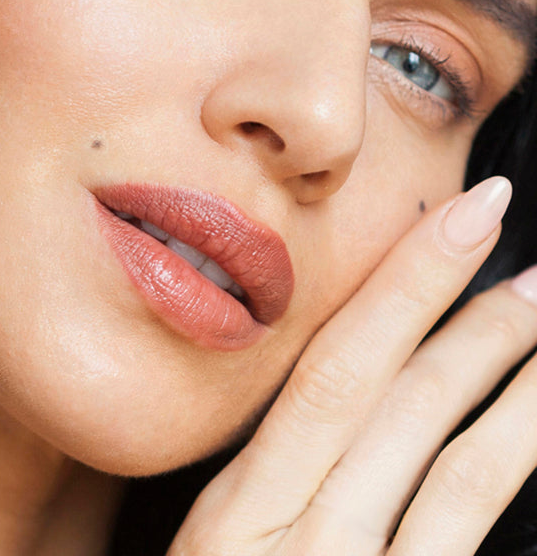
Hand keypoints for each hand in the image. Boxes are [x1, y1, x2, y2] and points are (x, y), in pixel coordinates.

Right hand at [168, 177, 536, 555]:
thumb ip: (262, 486)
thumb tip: (331, 401)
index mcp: (235, 513)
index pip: (326, 373)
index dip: (400, 288)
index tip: (456, 219)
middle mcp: (298, 544)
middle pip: (396, 407)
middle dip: (472, 323)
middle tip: (526, 259)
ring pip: (458, 472)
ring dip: (519, 391)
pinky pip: (467, 529)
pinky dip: (511, 463)